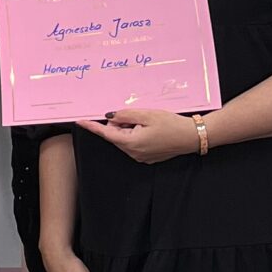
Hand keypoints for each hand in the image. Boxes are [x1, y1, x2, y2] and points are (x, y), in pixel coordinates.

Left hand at [77, 107, 202, 164]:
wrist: (191, 137)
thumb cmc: (171, 124)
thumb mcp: (147, 114)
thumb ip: (125, 115)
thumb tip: (110, 117)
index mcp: (131, 143)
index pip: (106, 134)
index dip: (92, 126)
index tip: (80, 121)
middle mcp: (133, 153)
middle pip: (116, 136)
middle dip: (120, 124)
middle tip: (138, 116)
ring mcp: (140, 157)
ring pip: (125, 139)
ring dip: (130, 129)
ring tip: (148, 124)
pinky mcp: (147, 157)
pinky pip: (134, 144)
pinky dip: (137, 135)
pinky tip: (151, 131)